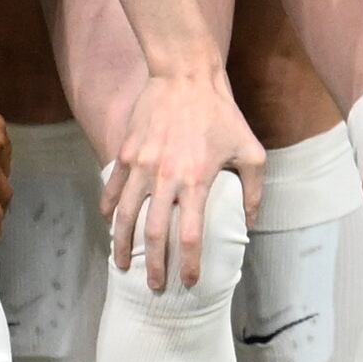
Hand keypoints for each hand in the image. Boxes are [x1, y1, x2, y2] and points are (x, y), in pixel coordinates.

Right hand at [103, 71, 264, 293]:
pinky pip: (112, 187)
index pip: (190, 235)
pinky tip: (110, 224)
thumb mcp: (251, 151)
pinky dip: (109, 209)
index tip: (188, 281)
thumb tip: (249, 223)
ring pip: (125, 214)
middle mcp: (165, 177)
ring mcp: (140, 164)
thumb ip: (253, 191)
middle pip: (152, 233)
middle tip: (153, 285)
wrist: (185, 76)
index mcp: (197, 181)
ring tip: (123, 263)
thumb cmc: (222, 114)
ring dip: (122, 243)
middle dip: (153, 264)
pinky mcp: (125, 151)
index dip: (188, 262)